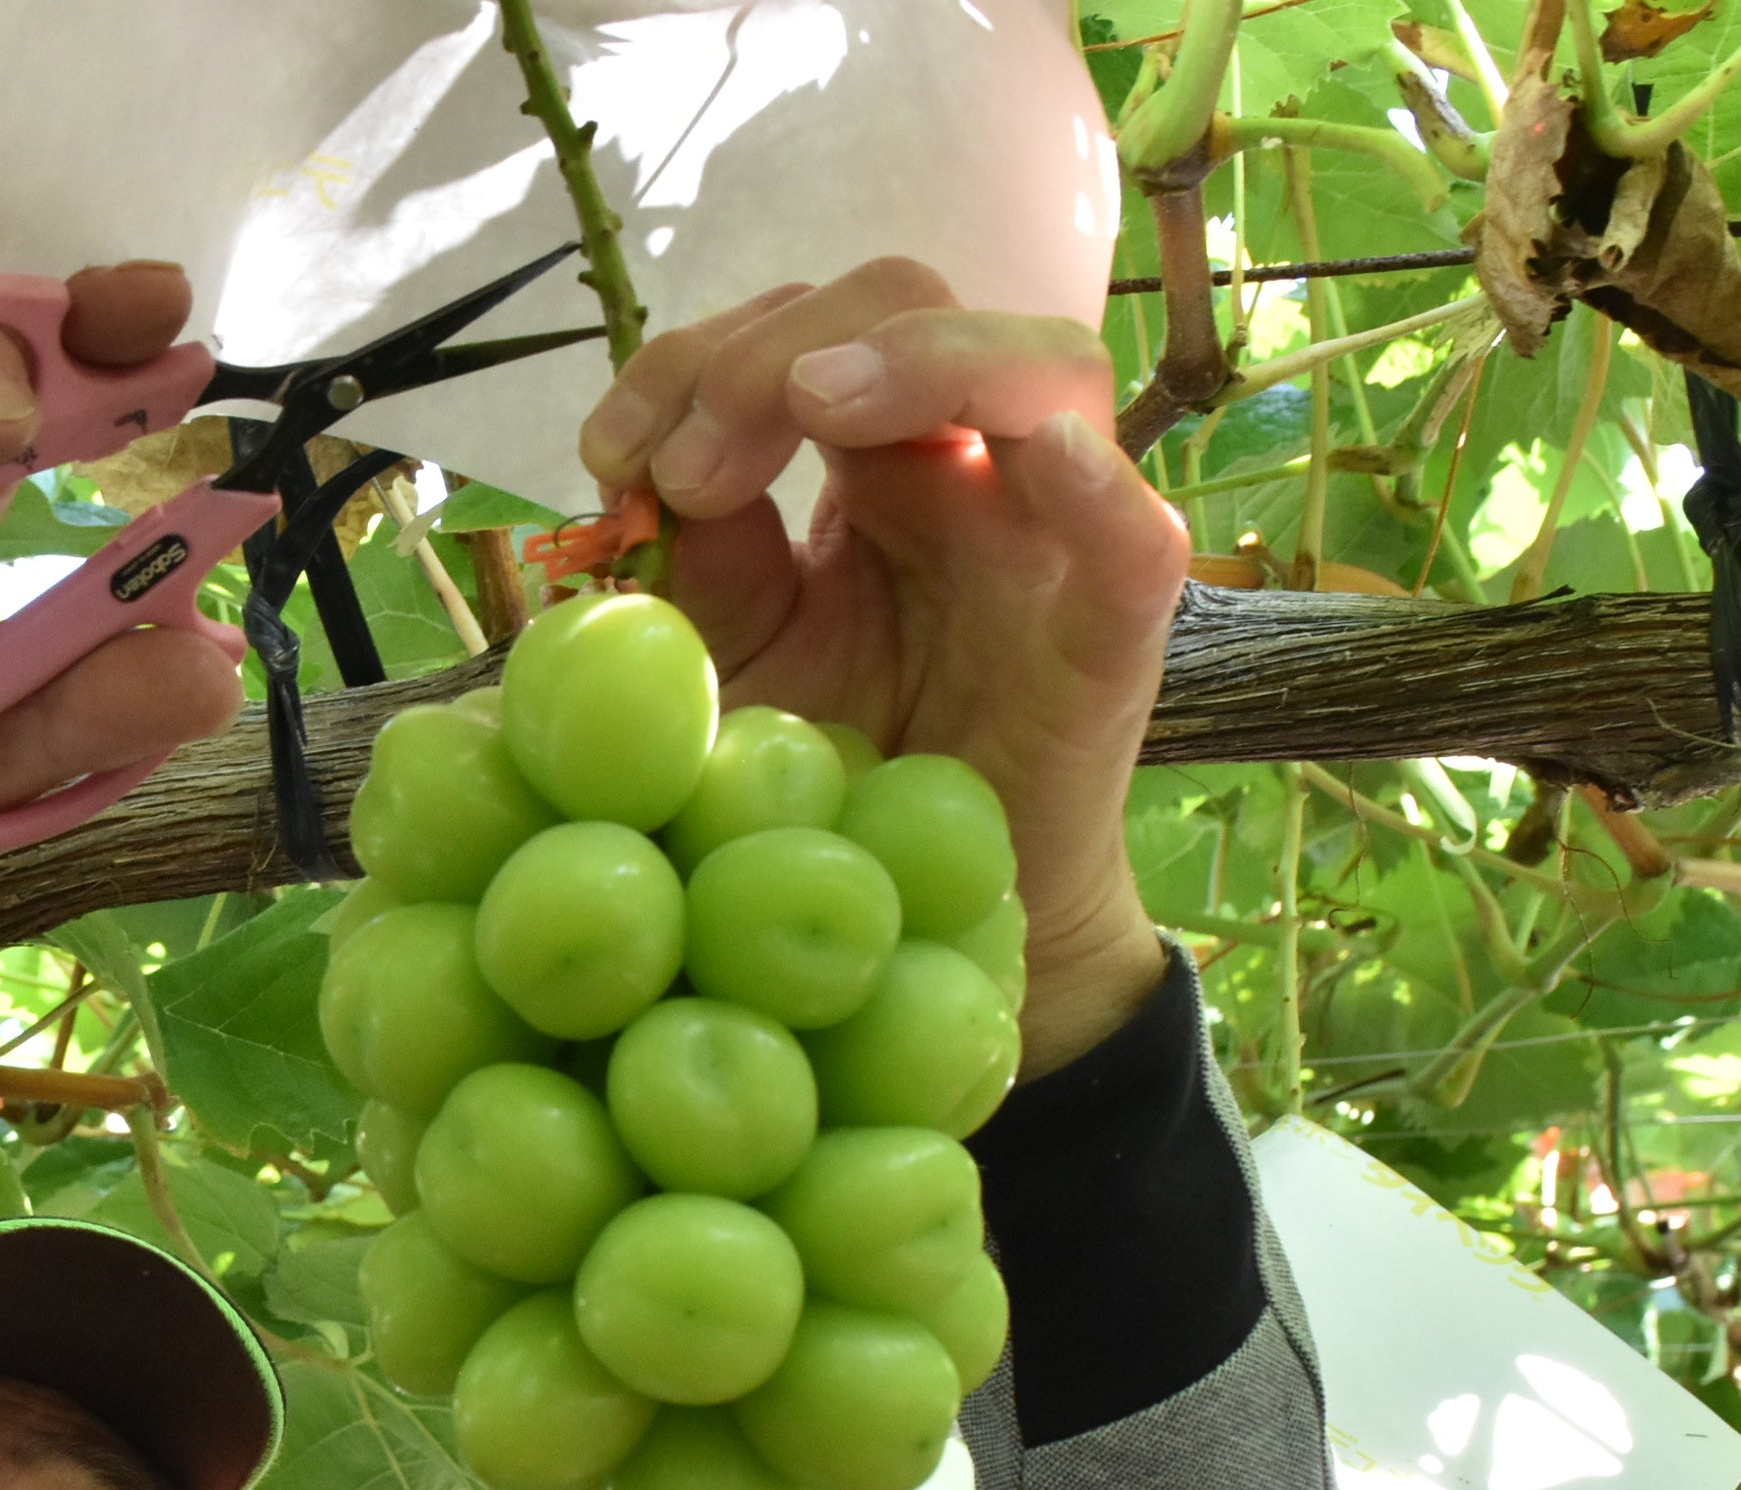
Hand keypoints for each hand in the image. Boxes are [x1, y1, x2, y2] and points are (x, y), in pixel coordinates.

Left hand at [578, 261, 1187, 1074]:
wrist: (907, 932)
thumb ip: (695, 563)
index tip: (607, 458)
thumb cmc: (819, 782)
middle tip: (682, 471)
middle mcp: (966, 468)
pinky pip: (1133, 533)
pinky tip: (1029, 458)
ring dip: (921, 360)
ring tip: (812, 405)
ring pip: (1044, 365)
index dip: (692, 362)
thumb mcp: (728, 661)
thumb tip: (647, 473)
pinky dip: (1094, 479)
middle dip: (774, 355)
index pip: (799, 334)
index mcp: (867, 461)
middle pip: (908, 307)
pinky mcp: (1112, 633)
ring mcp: (1051, 539)